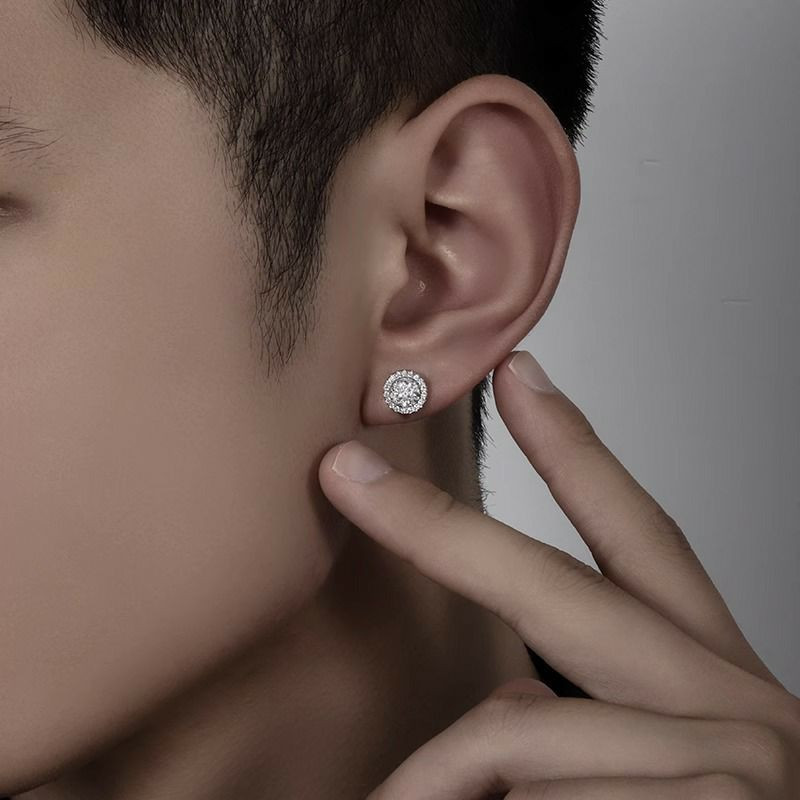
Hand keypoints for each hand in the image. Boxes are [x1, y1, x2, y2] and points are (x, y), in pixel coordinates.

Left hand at [318, 350, 799, 798]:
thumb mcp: (662, 758)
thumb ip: (581, 714)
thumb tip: (504, 702)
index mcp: (708, 671)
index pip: (636, 527)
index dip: (574, 444)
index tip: (519, 373)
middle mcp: (724, 695)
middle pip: (548, 583)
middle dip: (434, 526)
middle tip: (344, 472)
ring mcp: (724, 756)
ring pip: (522, 734)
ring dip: (456, 784)